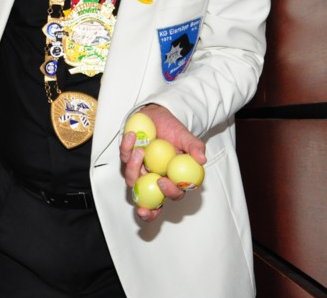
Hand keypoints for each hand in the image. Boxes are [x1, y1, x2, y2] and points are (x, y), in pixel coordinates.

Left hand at [119, 103, 205, 221]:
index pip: (174, 193)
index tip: (163, 181)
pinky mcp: (128, 160)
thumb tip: (202, 159)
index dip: (169, 194)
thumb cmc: (173, 129)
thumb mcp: (185, 136)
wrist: (157, 115)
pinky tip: (132, 136)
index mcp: (173, 178)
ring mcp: (141, 171)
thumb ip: (194, 147)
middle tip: (143, 208)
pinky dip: (126, 147)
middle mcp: (156, 179)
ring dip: (133, 168)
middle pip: (151, 202)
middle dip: (147, 211)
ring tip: (140, 149)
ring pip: (133, 180)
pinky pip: (124, 158)